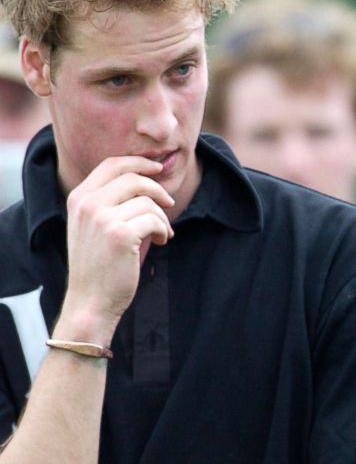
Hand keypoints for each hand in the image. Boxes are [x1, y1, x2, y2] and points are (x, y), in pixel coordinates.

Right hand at [55, 156, 174, 344]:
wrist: (90, 301)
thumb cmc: (99, 265)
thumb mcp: (94, 226)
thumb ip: (110, 202)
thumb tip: (146, 179)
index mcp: (78, 198)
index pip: (111, 164)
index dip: (139, 162)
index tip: (158, 168)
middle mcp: (87, 204)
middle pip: (134, 178)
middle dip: (158, 189)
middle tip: (169, 203)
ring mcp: (102, 218)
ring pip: (148, 201)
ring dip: (162, 217)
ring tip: (161, 233)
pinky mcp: (120, 234)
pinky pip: (155, 220)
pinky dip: (164, 230)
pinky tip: (161, 241)